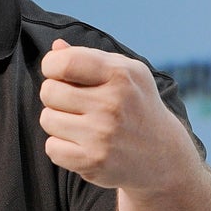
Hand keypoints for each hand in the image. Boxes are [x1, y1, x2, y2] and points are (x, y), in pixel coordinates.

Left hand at [39, 39, 197, 191]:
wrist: (164, 155)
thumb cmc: (136, 104)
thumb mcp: (126, 73)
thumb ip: (89, 57)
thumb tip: (56, 47)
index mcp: (120, 75)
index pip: (63, 62)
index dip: (51, 65)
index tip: (59, 73)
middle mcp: (113, 104)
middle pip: (49, 91)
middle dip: (55, 94)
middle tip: (74, 102)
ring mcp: (103, 135)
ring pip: (47, 119)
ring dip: (58, 121)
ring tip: (80, 123)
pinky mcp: (94, 162)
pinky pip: (51, 148)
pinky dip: (60, 146)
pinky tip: (81, 143)